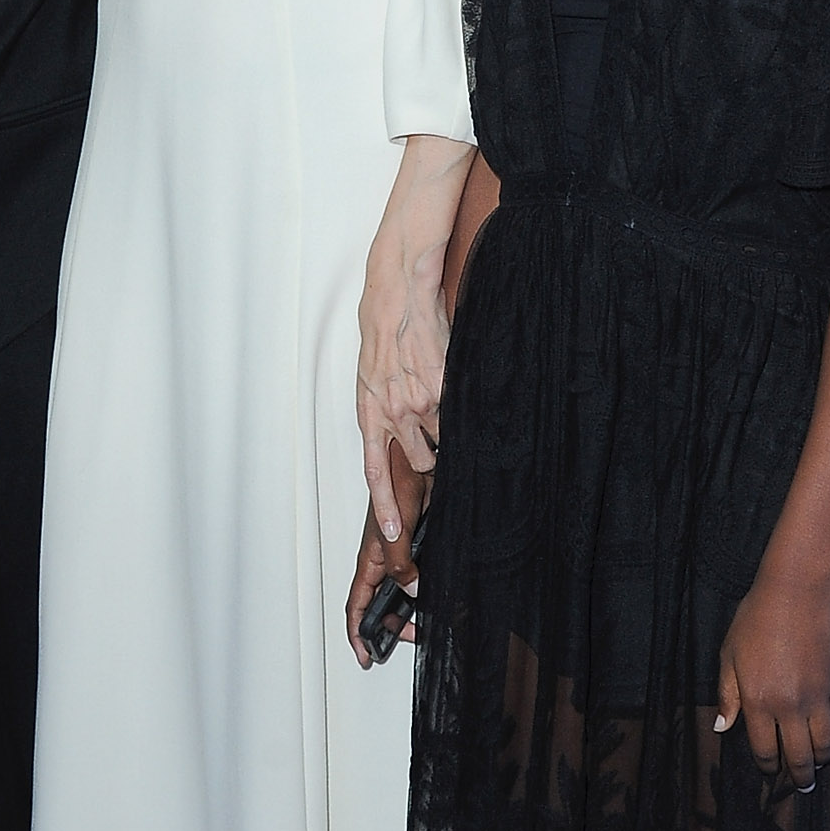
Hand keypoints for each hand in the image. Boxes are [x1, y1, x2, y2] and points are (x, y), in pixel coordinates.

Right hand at [345, 442, 429, 666]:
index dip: (357, 632)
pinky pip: (420, 575)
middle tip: (414, 636)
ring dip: (414, 609)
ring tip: (430, 622)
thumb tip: (412, 590)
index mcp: (370, 559)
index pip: (357, 604)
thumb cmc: (398, 483)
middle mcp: (384, 559)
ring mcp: (402, 552)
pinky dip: (428, 591)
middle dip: (393, 626)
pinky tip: (443, 597)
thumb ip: (401, 564)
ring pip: (403, 592)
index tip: (365, 656)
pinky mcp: (421, 544)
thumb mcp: (397, 531)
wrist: (422, 459)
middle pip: (381, 604)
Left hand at [358, 263, 445, 541]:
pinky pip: (458, 415)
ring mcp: (420, 402)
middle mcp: (394, 413)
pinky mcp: (444, 387)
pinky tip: (450, 386)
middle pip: (422, 462)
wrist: (396, 299)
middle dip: (431, 455)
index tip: (395, 531)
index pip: (376, 471)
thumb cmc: (382, 338)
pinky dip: (460, 410)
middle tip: (432, 432)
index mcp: (369, 414)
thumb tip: (399, 439)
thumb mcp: (370, 380)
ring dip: (446, 432)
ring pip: (443, 441)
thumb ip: (383, 412)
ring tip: (439, 402)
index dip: (386, 505)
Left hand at [715, 571, 829, 790]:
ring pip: (826, 744)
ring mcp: (818, 697)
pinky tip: (824, 729)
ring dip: (821, 759)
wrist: (797, 593)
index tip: (769, 770)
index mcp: (758, 701)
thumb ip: (726, 696)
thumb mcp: (728, 656)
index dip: (768, 766)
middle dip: (799, 776)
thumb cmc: (756, 620)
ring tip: (818, 764)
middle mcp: (790, 706)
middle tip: (801, 784)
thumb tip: (722, 727)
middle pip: (799, 756)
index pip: (765, 750)